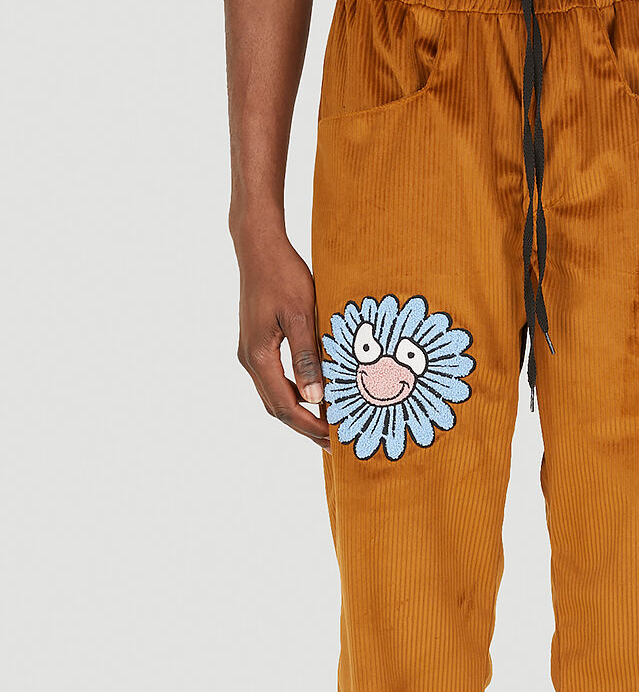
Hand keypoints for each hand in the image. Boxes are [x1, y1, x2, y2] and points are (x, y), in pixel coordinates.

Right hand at [234, 227, 329, 449]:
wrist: (259, 247)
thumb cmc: (283, 275)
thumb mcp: (301, 315)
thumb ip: (307, 357)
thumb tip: (316, 398)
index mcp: (258, 356)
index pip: (284, 406)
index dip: (310, 426)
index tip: (334, 440)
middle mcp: (250, 359)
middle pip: (277, 407)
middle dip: (305, 427)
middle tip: (334, 444)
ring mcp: (251, 352)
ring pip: (275, 395)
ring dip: (300, 413)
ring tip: (328, 426)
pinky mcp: (257, 344)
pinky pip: (275, 380)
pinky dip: (295, 394)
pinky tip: (316, 396)